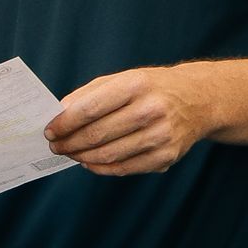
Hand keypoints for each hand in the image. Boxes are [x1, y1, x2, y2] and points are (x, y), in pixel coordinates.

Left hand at [46, 65, 211, 175]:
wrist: (198, 100)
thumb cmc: (151, 88)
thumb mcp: (122, 79)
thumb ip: (88, 95)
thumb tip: (58, 115)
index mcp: (136, 85)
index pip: (90, 108)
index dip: (64, 123)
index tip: (49, 130)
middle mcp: (151, 110)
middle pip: (97, 135)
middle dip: (69, 143)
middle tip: (55, 145)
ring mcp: (161, 135)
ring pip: (108, 155)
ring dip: (82, 157)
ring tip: (70, 153)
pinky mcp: (166, 156)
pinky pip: (124, 168)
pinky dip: (101, 168)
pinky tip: (89, 162)